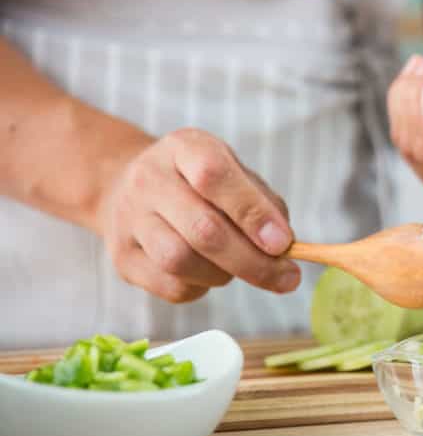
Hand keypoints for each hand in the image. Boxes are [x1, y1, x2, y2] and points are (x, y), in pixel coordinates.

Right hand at [98, 129, 300, 302]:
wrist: (130, 188)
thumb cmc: (201, 184)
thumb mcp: (235, 173)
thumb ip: (264, 203)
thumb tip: (283, 245)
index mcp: (184, 148)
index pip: (214, 176)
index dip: (252, 213)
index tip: (284, 243)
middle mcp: (149, 179)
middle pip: (203, 229)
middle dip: (252, 261)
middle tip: (287, 278)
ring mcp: (129, 218)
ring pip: (180, 260)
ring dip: (224, 274)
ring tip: (240, 268)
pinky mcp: (122, 257)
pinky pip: (170, 286)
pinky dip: (202, 288)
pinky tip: (210, 275)